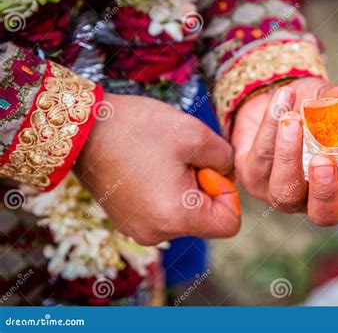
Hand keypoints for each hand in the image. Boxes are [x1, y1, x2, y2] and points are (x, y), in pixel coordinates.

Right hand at [75, 93, 239, 244]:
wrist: (83, 127)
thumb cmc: (139, 128)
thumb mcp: (196, 134)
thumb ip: (227, 159)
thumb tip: (228, 175)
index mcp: (177, 217)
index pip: (229, 223)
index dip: (228, 192)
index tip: (207, 167)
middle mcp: (157, 234)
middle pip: (206, 219)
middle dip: (203, 187)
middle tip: (181, 159)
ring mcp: (138, 231)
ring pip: (184, 214)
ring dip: (184, 188)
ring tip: (162, 161)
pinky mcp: (127, 222)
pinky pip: (163, 212)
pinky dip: (165, 192)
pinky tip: (149, 168)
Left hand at [232, 77, 337, 225]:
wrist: (271, 106)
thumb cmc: (308, 111)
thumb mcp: (327, 101)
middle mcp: (315, 196)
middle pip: (325, 214)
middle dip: (325, 189)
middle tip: (323, 159)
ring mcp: (283, 193)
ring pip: (285, 191)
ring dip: (290, 155)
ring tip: (295, 119)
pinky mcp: (253, 179)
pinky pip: (261, 158)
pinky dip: (270, 126)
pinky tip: (281, 100)